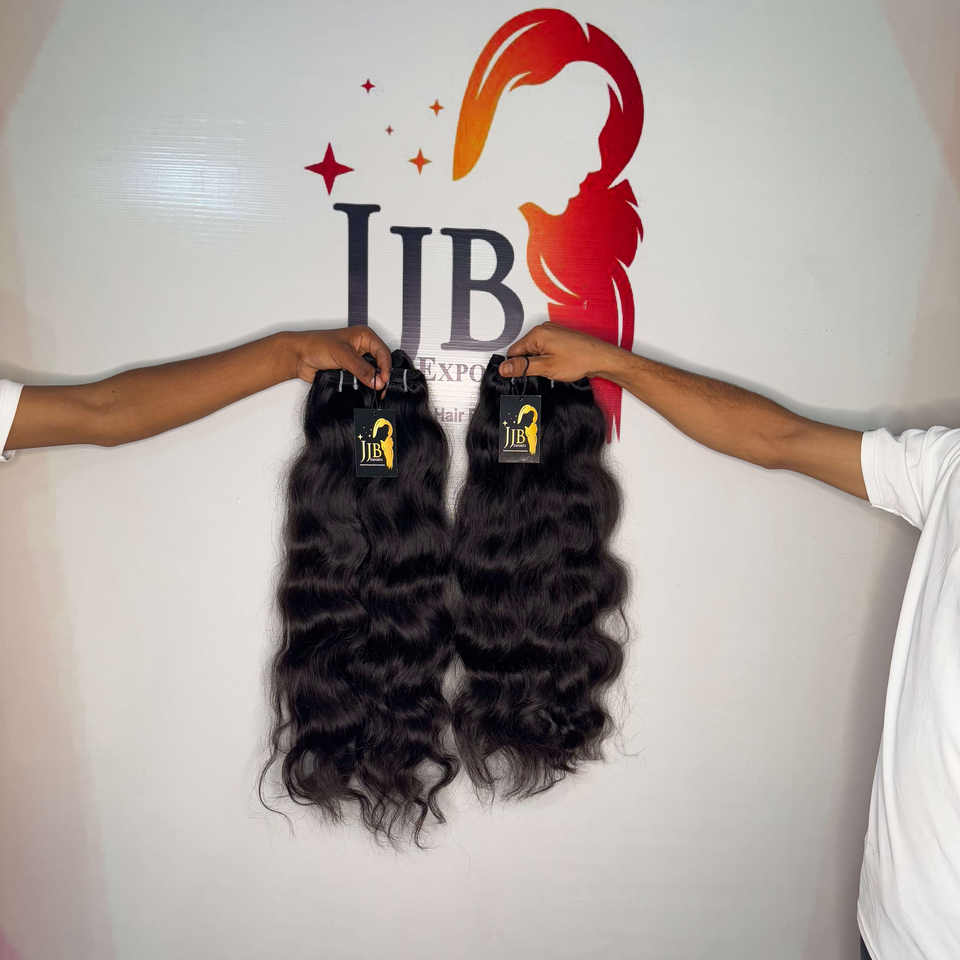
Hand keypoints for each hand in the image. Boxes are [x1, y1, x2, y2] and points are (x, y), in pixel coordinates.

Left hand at [288, 326, 391, 388]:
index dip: (385, 368)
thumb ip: (361, 369)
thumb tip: (376, 380)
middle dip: (379, 376)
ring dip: (369, 382)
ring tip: (368, 388)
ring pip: (371, 374)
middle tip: (378, 387)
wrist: (299, 357)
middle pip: (380, 364)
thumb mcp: (342, 355)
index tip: (383, 381)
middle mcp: (362, 347)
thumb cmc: (316, 345)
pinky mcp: (350, 371)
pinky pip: (361, 381)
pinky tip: (358, 387)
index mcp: (364, 336)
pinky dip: (361, 385)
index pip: (383, 353)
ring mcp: (356, 360)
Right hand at [497, 322, 626, 381]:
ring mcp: (552, 331)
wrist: (601, 357)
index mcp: (537, 334)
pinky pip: (545, 347)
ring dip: (540, 361)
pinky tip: (559, 363)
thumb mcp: (546, 367)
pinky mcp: (559, 336)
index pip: (513, 351)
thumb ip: (522, 367)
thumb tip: (504, 368)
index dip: (516, 366)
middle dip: (529, 363)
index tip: (521, 376)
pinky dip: (548, 357)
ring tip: (554, 367)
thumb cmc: (579, 359)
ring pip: (535, 350)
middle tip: (543, 372)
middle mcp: (544, 329)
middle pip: (523, 350)